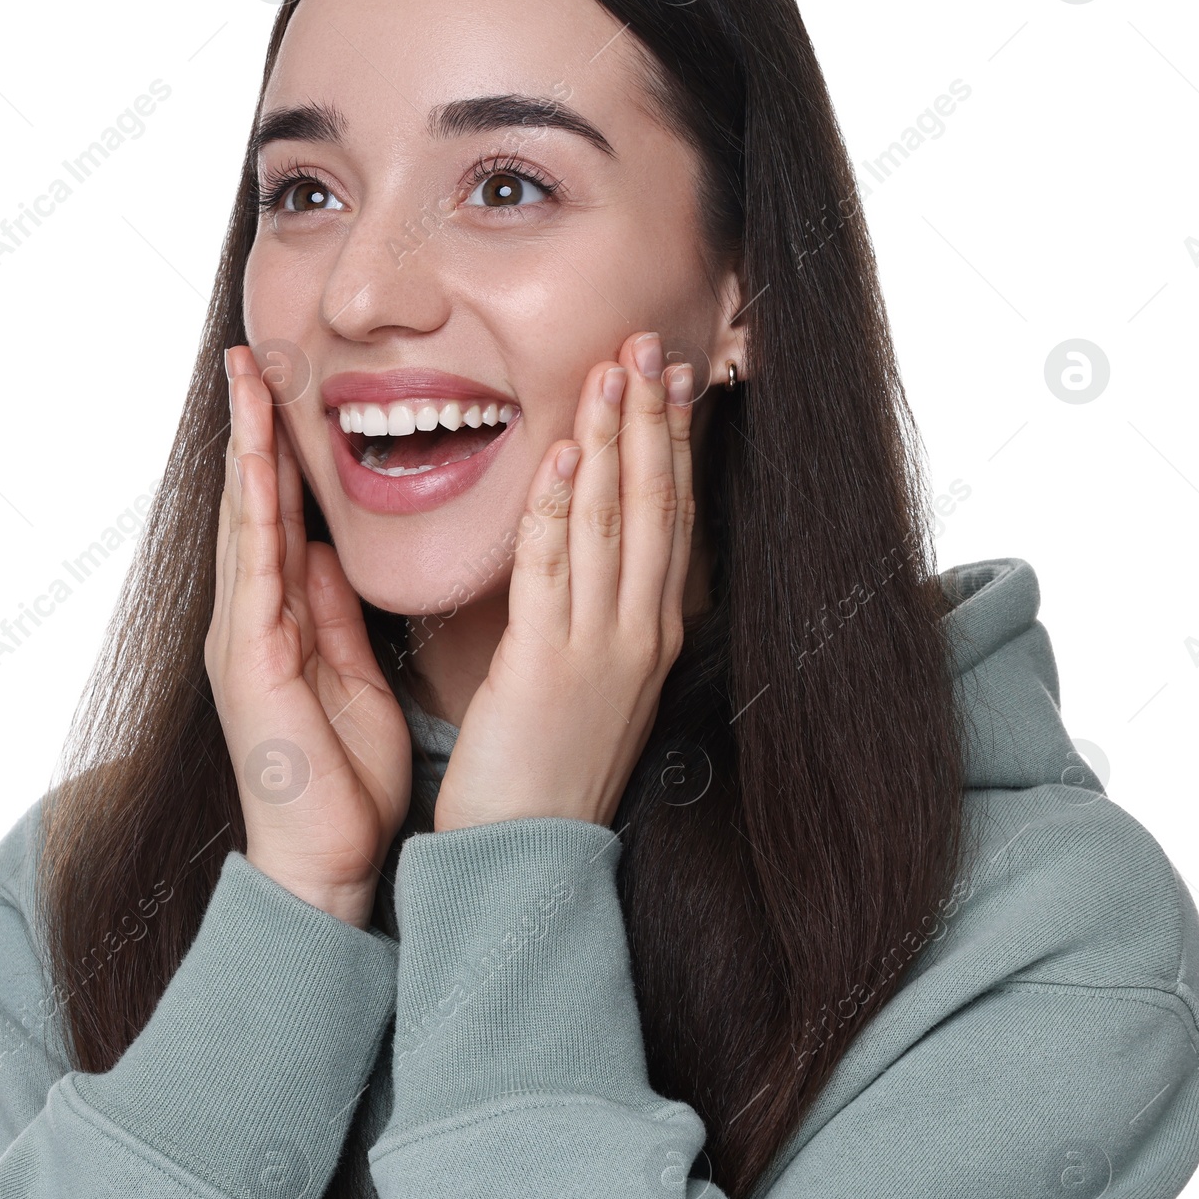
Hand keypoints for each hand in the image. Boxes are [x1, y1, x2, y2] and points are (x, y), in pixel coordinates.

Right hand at [205, 346, 410, 926]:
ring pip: (244, 522)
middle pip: (251, 504)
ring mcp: (243, 637)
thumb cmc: (342, 778)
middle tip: (250, 354)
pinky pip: (257, 571)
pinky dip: (256, 511)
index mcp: (280, 620)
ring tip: (244, 379)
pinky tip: (256, 463)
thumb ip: (333, 611)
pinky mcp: (252, 661)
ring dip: (245, 449)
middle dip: (251, 428)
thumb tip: (327, 550)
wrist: (327, 860)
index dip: (280, 450)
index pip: (279, 516)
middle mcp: (251, 619)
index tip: (285, 387)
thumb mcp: (350, 673)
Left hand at [433, 331, 694, 831]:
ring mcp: (602, 647)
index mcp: (650, 632)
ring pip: (614, 523)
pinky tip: (568, 453)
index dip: (670, 444)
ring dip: (615, 440)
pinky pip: (556, 569)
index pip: (669, 518)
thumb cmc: (550, 768)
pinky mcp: (548, 664)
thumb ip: (597, 618)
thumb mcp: (592, 685)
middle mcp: (640, 631)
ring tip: (615, 368)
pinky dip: (563, 507)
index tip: (670, 381)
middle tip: (649, 344)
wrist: (528, 854)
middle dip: (652, 419)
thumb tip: (594, 562)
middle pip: (654, 505)